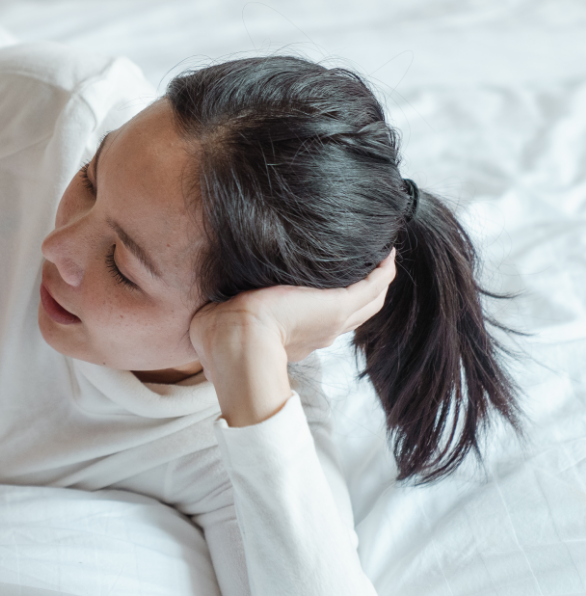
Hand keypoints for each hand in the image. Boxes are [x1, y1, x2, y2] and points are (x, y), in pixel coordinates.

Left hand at [188, 251, 395, 425]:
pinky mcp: (338, 305)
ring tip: (383, 255)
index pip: (319, 321)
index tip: (328, 287)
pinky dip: (382, 269)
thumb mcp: (222, 321)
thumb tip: (208, 297)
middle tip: (372, 265)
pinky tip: (387, 249)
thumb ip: (222, 309)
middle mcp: (319, 333)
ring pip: (369, 300)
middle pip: (355, 312)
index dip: (328, 305)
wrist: (236, 345)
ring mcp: (332, 320)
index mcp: (294, 338)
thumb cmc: (219, 340)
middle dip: (365, 289)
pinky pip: (373, 284)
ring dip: (379, 278)